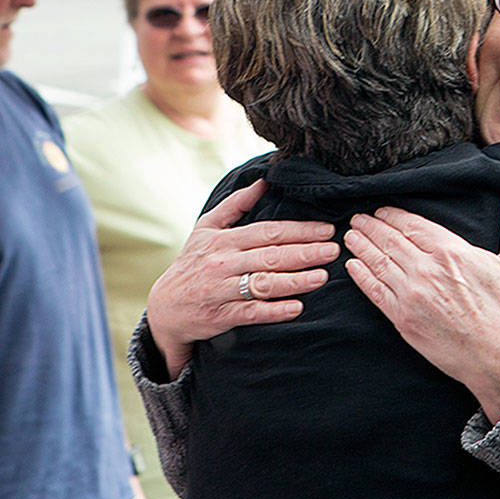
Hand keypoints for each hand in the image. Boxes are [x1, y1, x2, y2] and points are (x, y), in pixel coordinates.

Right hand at [147, 179, 340, 378]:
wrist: (165, 307)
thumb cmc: (193, 263)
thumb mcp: (206, 228)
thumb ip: (235, 204)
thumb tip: (264, 182)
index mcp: (224, 240)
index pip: (268, 232)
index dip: (299, 231)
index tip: (326, 230)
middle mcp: (223, 263)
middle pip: (270, 256)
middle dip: (305, 253)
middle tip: (334, 250)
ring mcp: (221, 291)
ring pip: (263, 284)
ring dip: (295, 281)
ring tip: (322, 277)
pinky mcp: (220, 316)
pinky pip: (251, 313)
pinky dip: (274, 311)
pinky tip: (297, 307)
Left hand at [344, 184, 499, 422]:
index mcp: (452, 252)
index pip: (412, 225)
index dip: (393, 216)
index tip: (381, 211)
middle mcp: (427, 270)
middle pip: (390, 240)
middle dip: (371, 227)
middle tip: (358, 219)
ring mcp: (412, 296)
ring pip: (379, 263)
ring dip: (361, 246)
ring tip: (350, 236)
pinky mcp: (403, 320)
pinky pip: (375, 292)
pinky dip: (361, 277)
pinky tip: (353, 266)